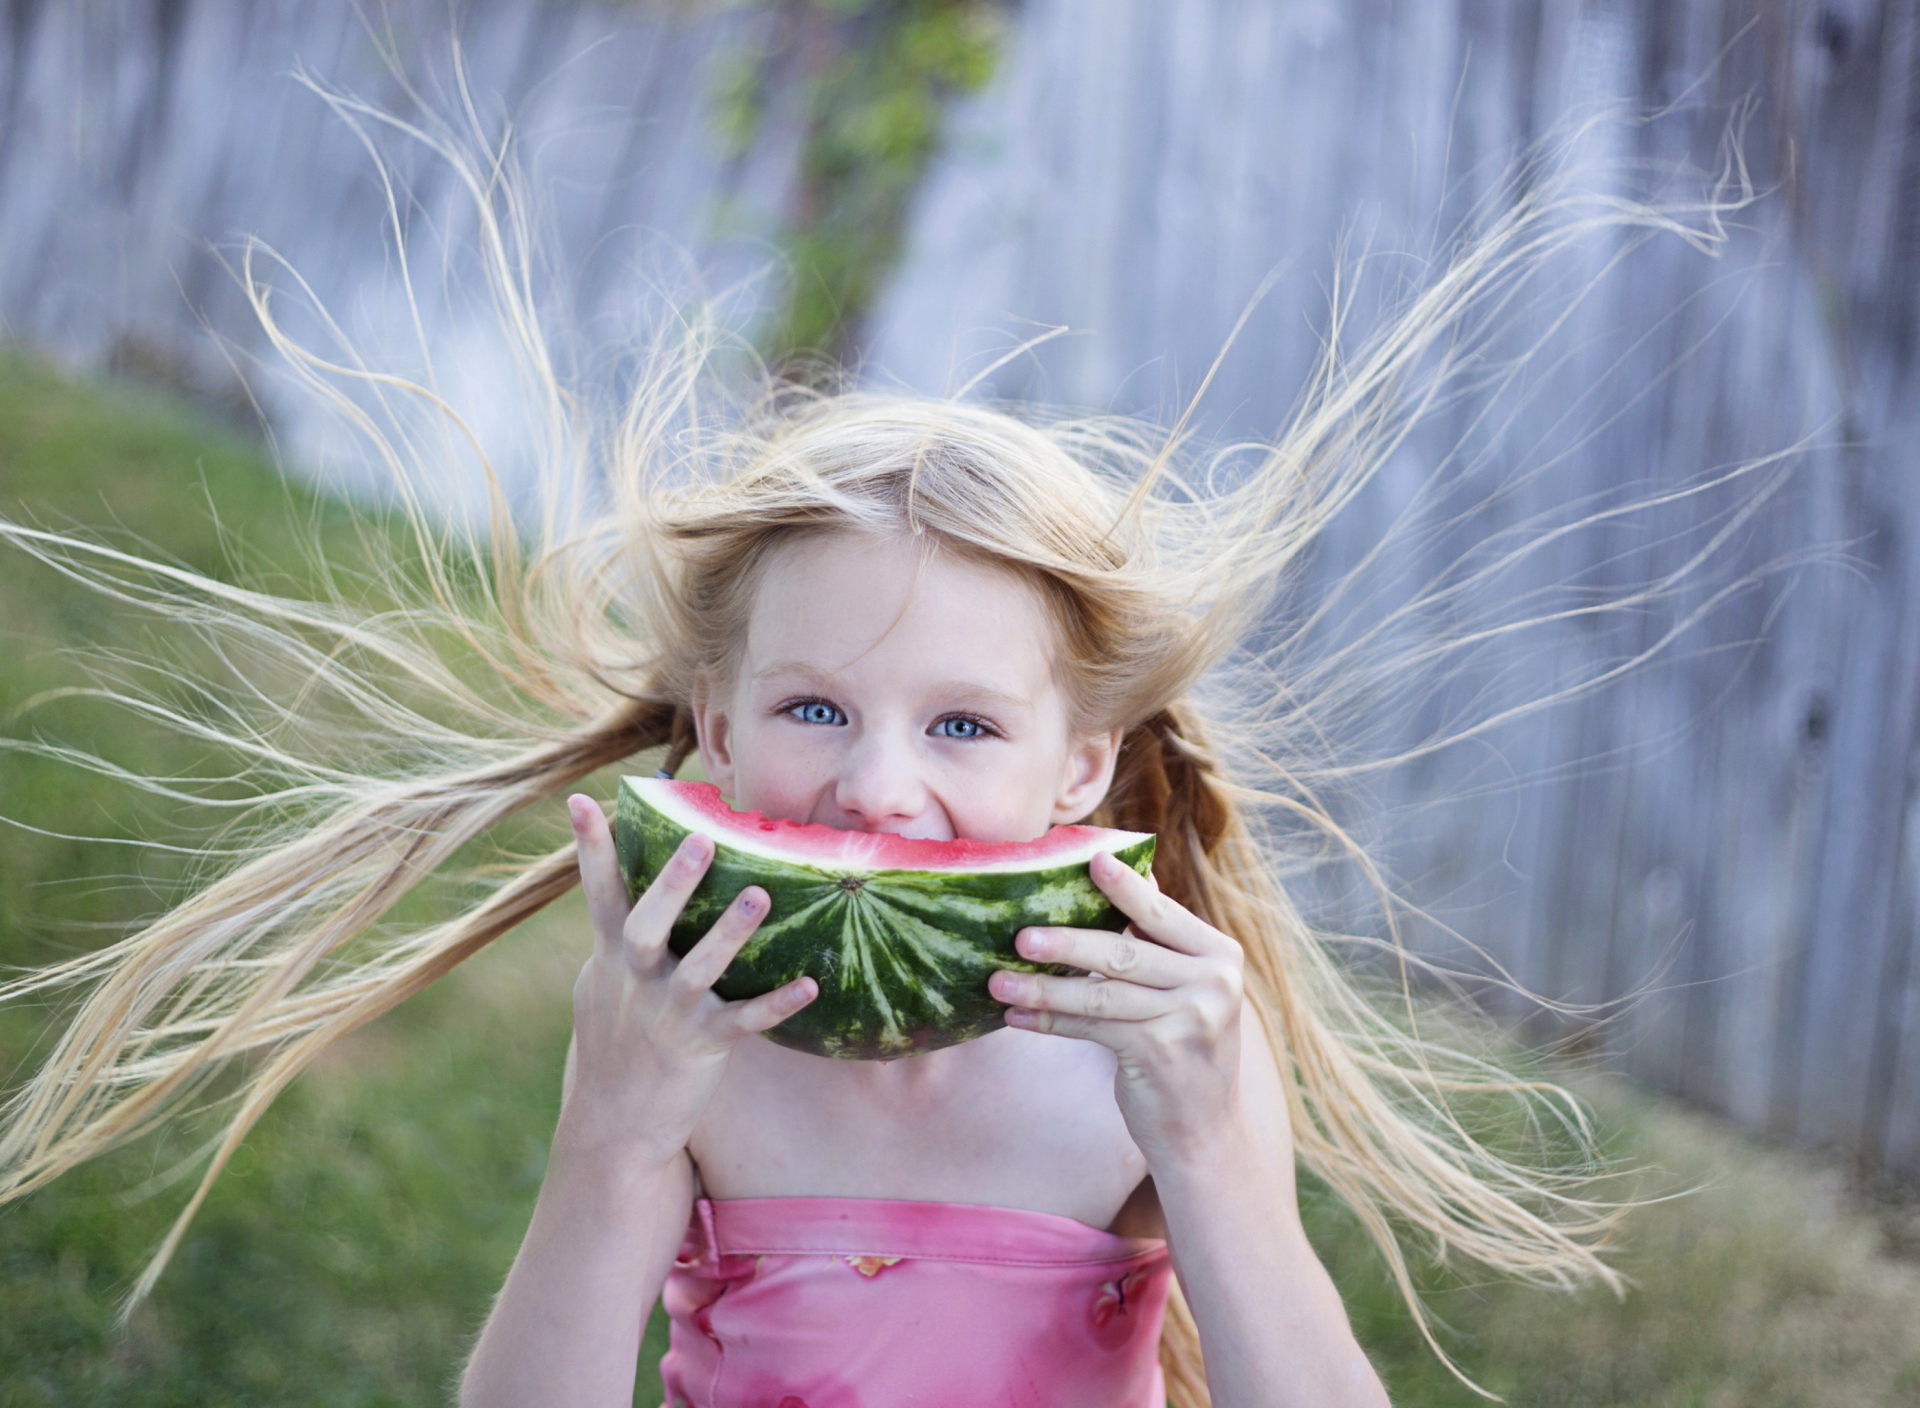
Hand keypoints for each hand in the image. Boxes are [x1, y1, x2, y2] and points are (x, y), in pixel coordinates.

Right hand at [562, 794, 815, 1166]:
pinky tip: (810, 985)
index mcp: (610, 957)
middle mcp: (634, 981)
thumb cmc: (615, 1039)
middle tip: (701, 839)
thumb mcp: (603, 983)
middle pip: (646, 925)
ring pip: (698, 969)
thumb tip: (623, 876)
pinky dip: (776, 1004)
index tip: (582, 798)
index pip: (598, 892)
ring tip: (759, 896)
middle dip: (673, 884)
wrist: (614, 1123)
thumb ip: (616, 934)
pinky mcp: (701, 1047)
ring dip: (729, 934)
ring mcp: (667, 1014)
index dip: (590, 847)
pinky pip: (744, 1021)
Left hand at [988, 851, 1252, 1169]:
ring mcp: (1189, 1019)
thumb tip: (1122, 876)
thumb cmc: (1185, 1046)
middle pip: (1124, 952)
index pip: (1161, 914)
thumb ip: (1160, 942)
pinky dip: (1050, 1023)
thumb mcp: (1188, 988)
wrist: (1205, 1131)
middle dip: (1066, 942)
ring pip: (1100, 993)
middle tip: (1020, 936)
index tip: (1090, 860)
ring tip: (999, 981)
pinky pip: (1092, 1028)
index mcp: (1220, 954)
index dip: (1125, 887)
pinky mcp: (1160, 1054)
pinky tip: (1016, 1018)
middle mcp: (1212, 982)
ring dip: (1044, 989)